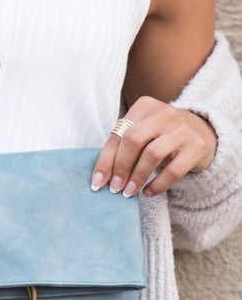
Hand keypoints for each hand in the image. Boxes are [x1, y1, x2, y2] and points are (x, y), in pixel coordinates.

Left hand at [90, 95, 217, 198]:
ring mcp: (182, 128)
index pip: (118, 135)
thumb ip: (122, 148)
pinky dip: (158, 185)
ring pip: (152, 154)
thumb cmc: (160, 136)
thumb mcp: (141, 134)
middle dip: (120, 168)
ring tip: (129, 192)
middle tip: (115, 188)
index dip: (105, 161)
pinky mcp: (196, 146)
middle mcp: (164, 113)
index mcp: (144, 106)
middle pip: (133, 140)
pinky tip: (148, 192)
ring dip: (137, 177)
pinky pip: (173, 171)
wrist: (201, 132)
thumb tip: (102, 178)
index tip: (98, 183)